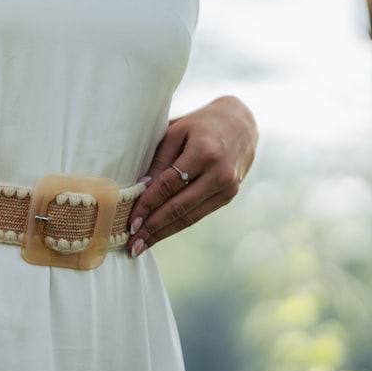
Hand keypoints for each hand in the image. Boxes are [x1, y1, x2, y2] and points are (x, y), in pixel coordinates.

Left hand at [127, 95, 257, 254]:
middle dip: (153, 227)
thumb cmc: (199, 125)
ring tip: (141, 246)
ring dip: (163, 233)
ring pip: (189, 216)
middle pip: (180, 207)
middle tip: (132, 245)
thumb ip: (159, 161)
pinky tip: (159, 234)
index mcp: (204, 153)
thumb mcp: (175, 132)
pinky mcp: (229, 196)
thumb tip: (140, 188)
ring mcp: (227, 187)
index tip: (131, 222)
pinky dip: (176, 225)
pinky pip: (198, 214)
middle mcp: (219, 173)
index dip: (148, 205)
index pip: (168, 185)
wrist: (241, 123)